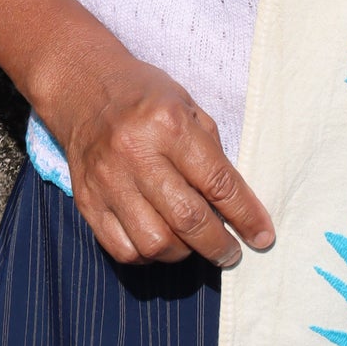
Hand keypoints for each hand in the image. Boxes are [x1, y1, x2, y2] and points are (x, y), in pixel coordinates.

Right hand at [48, 51, 274, 268]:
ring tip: (194, 243)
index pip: (217, 182)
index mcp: (168, 125)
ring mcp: (108, 181)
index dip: (245, 215)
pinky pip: (123, 250)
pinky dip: (149, 256)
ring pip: (154, 243)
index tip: (262, 237)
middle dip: (218, 244)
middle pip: (187, 219)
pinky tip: (161, 241)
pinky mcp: (87, 202)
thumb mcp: (189, 106)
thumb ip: (211, 152)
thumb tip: (235, 204)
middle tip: (232, 253)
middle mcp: (136, 154)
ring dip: (184, 253)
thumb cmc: (146, 96)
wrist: (84, 89)